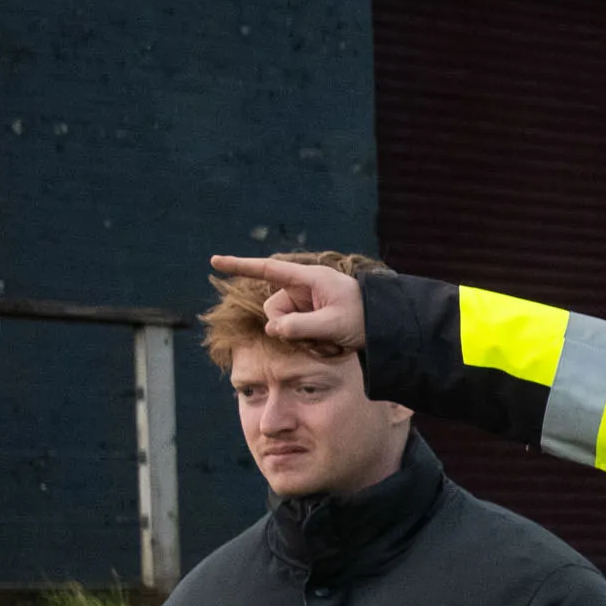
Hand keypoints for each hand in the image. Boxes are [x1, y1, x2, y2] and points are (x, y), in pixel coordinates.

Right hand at [207, 254, 366, 346]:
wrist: (391, 326)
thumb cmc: (367, 319)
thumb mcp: (334, 325)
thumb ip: (300, 326)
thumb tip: (271, 329)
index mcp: (311, 279)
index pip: (268, 269)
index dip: (240, 266)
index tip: (214, 261)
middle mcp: (305, 288)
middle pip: (274, 309)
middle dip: (288, 327)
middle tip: (320, 337)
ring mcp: (308, 303)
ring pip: (284, 324)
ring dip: (303, 338)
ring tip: (333, 341)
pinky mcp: (313, 317)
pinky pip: (297, 333)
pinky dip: (311, 342)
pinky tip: (334, 344)